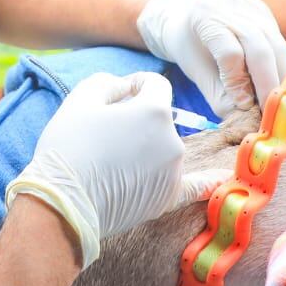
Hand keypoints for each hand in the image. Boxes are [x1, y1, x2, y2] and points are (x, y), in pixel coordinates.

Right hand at [6, 73, 223, 265]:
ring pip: (165, 146)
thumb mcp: (81, 98)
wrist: (63, 203)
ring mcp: (174, 171)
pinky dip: (208, 183)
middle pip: (160, 118)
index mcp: (155, 110)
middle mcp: (173, 140)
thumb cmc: (69, 148)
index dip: (133, 86)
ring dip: (146, 147)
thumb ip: (109, 82)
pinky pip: (196, 187)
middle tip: (103, 135)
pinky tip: (223, 180)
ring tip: (110, 161)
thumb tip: (126, 88)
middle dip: (137, 119)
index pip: (155, 84)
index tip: (113, 98)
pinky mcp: (168, 198)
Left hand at [136, 0, 285, 116]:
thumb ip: (222, 98)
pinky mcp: (262, 8)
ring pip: (275, 42)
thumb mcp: (199, 75)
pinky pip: (278, 38)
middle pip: (259, 46)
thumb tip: (248, 121)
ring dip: (280, 75)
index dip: (241, 82)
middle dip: (269, 83)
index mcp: (205, 17)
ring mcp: (248, 3)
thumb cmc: (191, 50)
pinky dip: (280, 62)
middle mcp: (228, 4)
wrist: (185, 19)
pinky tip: (276, 79)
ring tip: (279, 99)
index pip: (231, 53)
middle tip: (273, 110)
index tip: (246, 106)